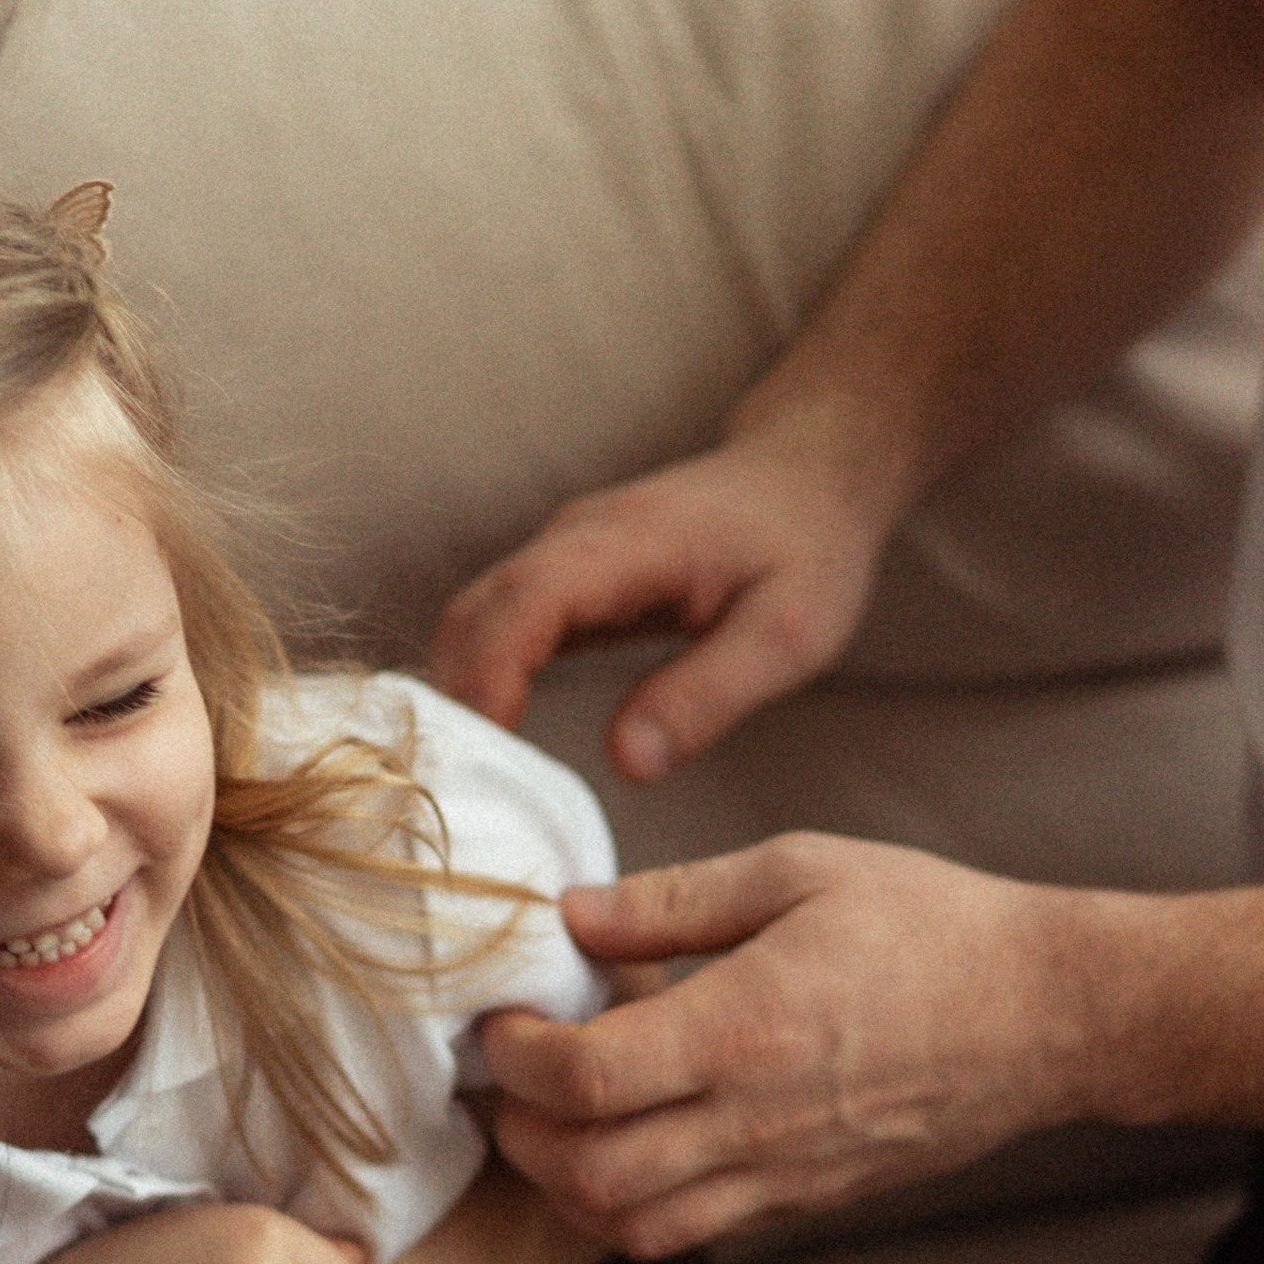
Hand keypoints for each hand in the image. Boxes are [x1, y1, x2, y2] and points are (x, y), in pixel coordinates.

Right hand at [427, 436, 886, 780]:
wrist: (807, 474)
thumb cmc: (808, 549)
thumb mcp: (788, 636)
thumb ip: (706, 697)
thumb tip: (626, 765)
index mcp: (632, 543)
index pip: (531, 598)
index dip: (493, 670)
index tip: (481, 745)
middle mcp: (578, 537)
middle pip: (481, 610)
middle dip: (456, 696)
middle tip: (456, 789)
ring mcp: (564, 553)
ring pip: (477, 616)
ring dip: (458, 689)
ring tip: (465, 777)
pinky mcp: (566, 577)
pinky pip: (499, 624)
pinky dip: (480, 677)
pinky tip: (487, 739)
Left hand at [478, 835, 1097, 1253]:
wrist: (1051, 1015)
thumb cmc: (935, 928)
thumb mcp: (801, 870)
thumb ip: (674, 899)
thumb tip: (572, 914)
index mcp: (746, 1027)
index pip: (585, 1079)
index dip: (519, 1057)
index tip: (508, 1020)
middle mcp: (757, 1120)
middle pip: (589, 1176)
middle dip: (522, 1136)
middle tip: (514, 1081)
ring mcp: (786, 1175)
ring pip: (633, 1229)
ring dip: (571, 1188)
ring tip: (561, 1125)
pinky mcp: (809, 1200)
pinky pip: (694, 1233)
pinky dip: (636, 1207)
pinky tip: (636, 1144)